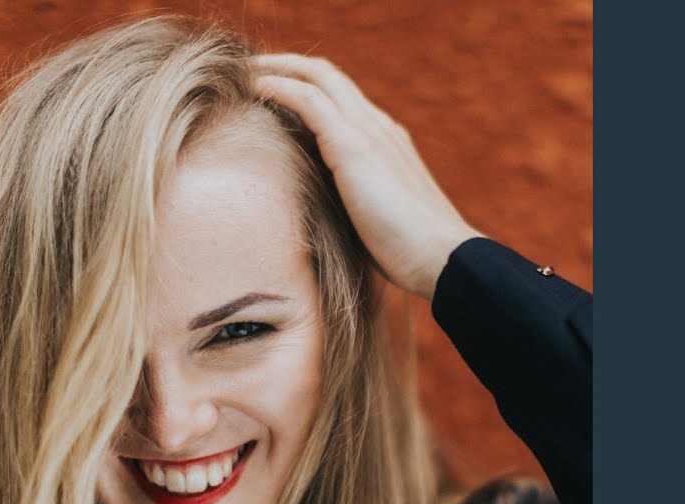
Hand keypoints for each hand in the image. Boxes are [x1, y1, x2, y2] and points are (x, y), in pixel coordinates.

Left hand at [252, 54, 481, 300]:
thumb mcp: (371, 220)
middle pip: (327, 75)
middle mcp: (378, 126)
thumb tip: (318, 222)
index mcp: (384, 141)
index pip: (341, 98)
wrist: (440, 258)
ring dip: (277, 68)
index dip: (306, 87)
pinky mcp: (354, 146)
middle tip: (250, 68)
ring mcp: (369, 131)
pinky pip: (309, 101)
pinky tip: (254, 88)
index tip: (272, 90)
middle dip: (287, 64)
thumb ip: (348, 206)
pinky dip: (278, 88)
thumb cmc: (408, 254)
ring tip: (244, 71)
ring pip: (317, 77)